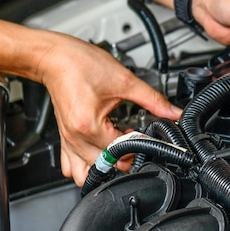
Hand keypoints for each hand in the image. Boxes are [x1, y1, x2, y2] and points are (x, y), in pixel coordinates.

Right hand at [35, 32, 180, 185]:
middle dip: (124, 157)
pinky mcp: (64, 138)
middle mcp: (75, 138)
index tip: (144, 135)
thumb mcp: (125, 81)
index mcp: (89, 125)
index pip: (120, 152)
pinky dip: (87, 165)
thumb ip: (153, 99)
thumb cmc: (81, 64)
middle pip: (104, 166)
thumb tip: (173, 112)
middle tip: (133, 140)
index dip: (137, 145)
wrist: (56, 57)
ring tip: (116, 149)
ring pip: (84, 173)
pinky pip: (70, 166)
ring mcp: (67, 140)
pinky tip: (100, 150)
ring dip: (104, 167)